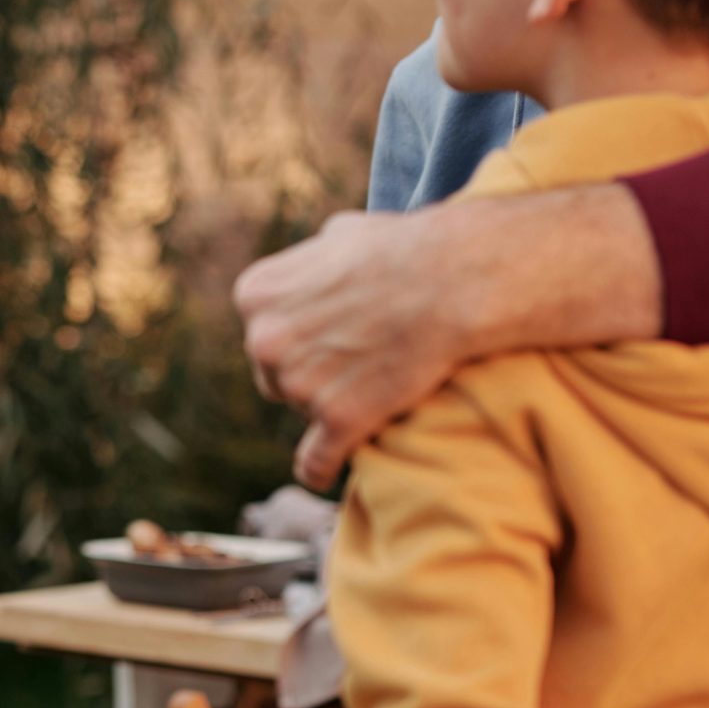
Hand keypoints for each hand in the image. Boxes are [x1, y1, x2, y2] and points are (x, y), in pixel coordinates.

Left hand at [235, 207, 477, 490]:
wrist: (452, 279)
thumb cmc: (403, 248)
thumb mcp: (339, 234)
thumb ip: (313, 256)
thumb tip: (317, 254)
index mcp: (256, 294)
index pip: (263, 332)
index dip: (298, 338)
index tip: (328, 338)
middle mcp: (264, 340)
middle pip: (275, 376)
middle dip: (307, 374)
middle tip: (353, 364)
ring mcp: (299, 383)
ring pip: (301, 412)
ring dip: (328, 407)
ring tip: (372, 386)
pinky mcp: (338, 419)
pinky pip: (314, 460)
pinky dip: (318, 469)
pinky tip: (323, 474)